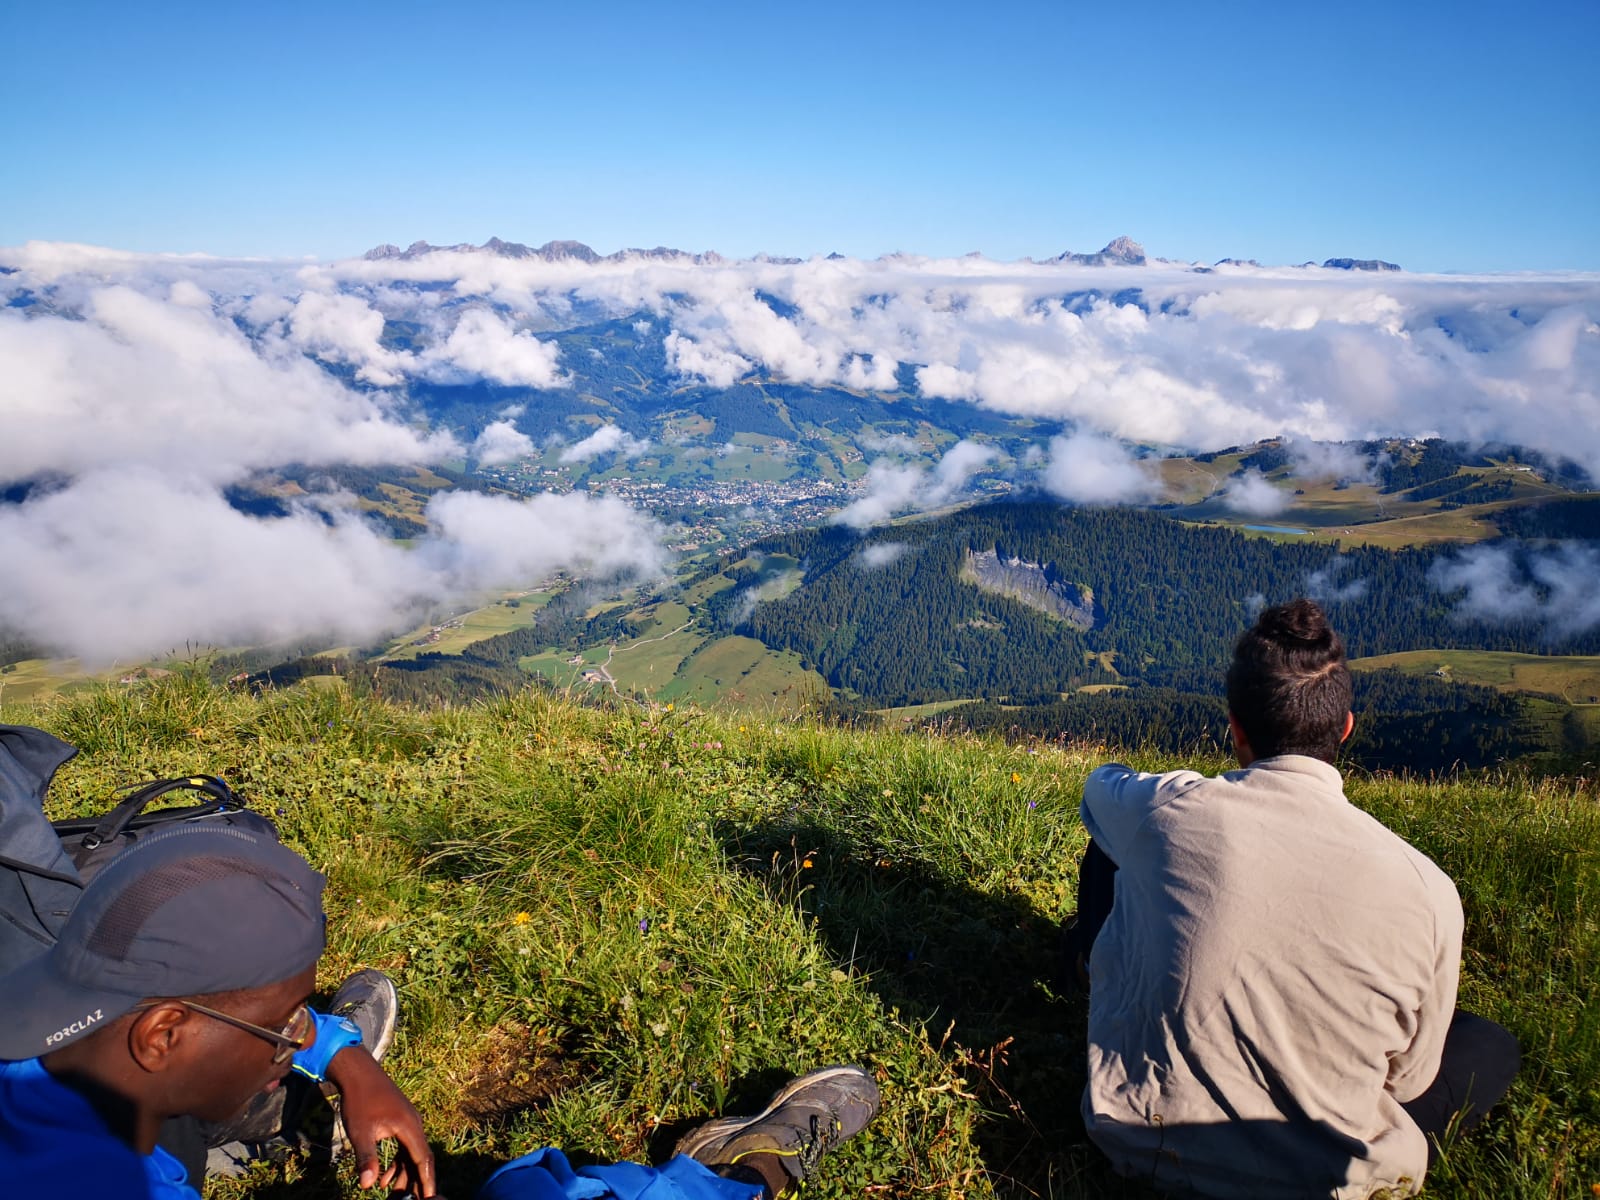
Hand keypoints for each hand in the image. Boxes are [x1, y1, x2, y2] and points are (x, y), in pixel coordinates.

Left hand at [324, 1045, 437, 1195]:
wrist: (358, 1072)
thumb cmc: (360, 1101)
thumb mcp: (361, 1132)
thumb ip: (367, 1158)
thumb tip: (367, 1185)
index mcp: (409, 1127)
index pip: (423, 1159)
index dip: (426, 1181)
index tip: (429, 1198)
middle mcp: (414, 1124)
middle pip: (420, 1158)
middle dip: (415, 1181)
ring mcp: (408, 1121)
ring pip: (411, 1153)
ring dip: (403, 1173)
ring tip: (391, 1192)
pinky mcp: (400, 1119)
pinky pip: (405, 1145)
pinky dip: (397, 1162)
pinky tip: (383, 1176)